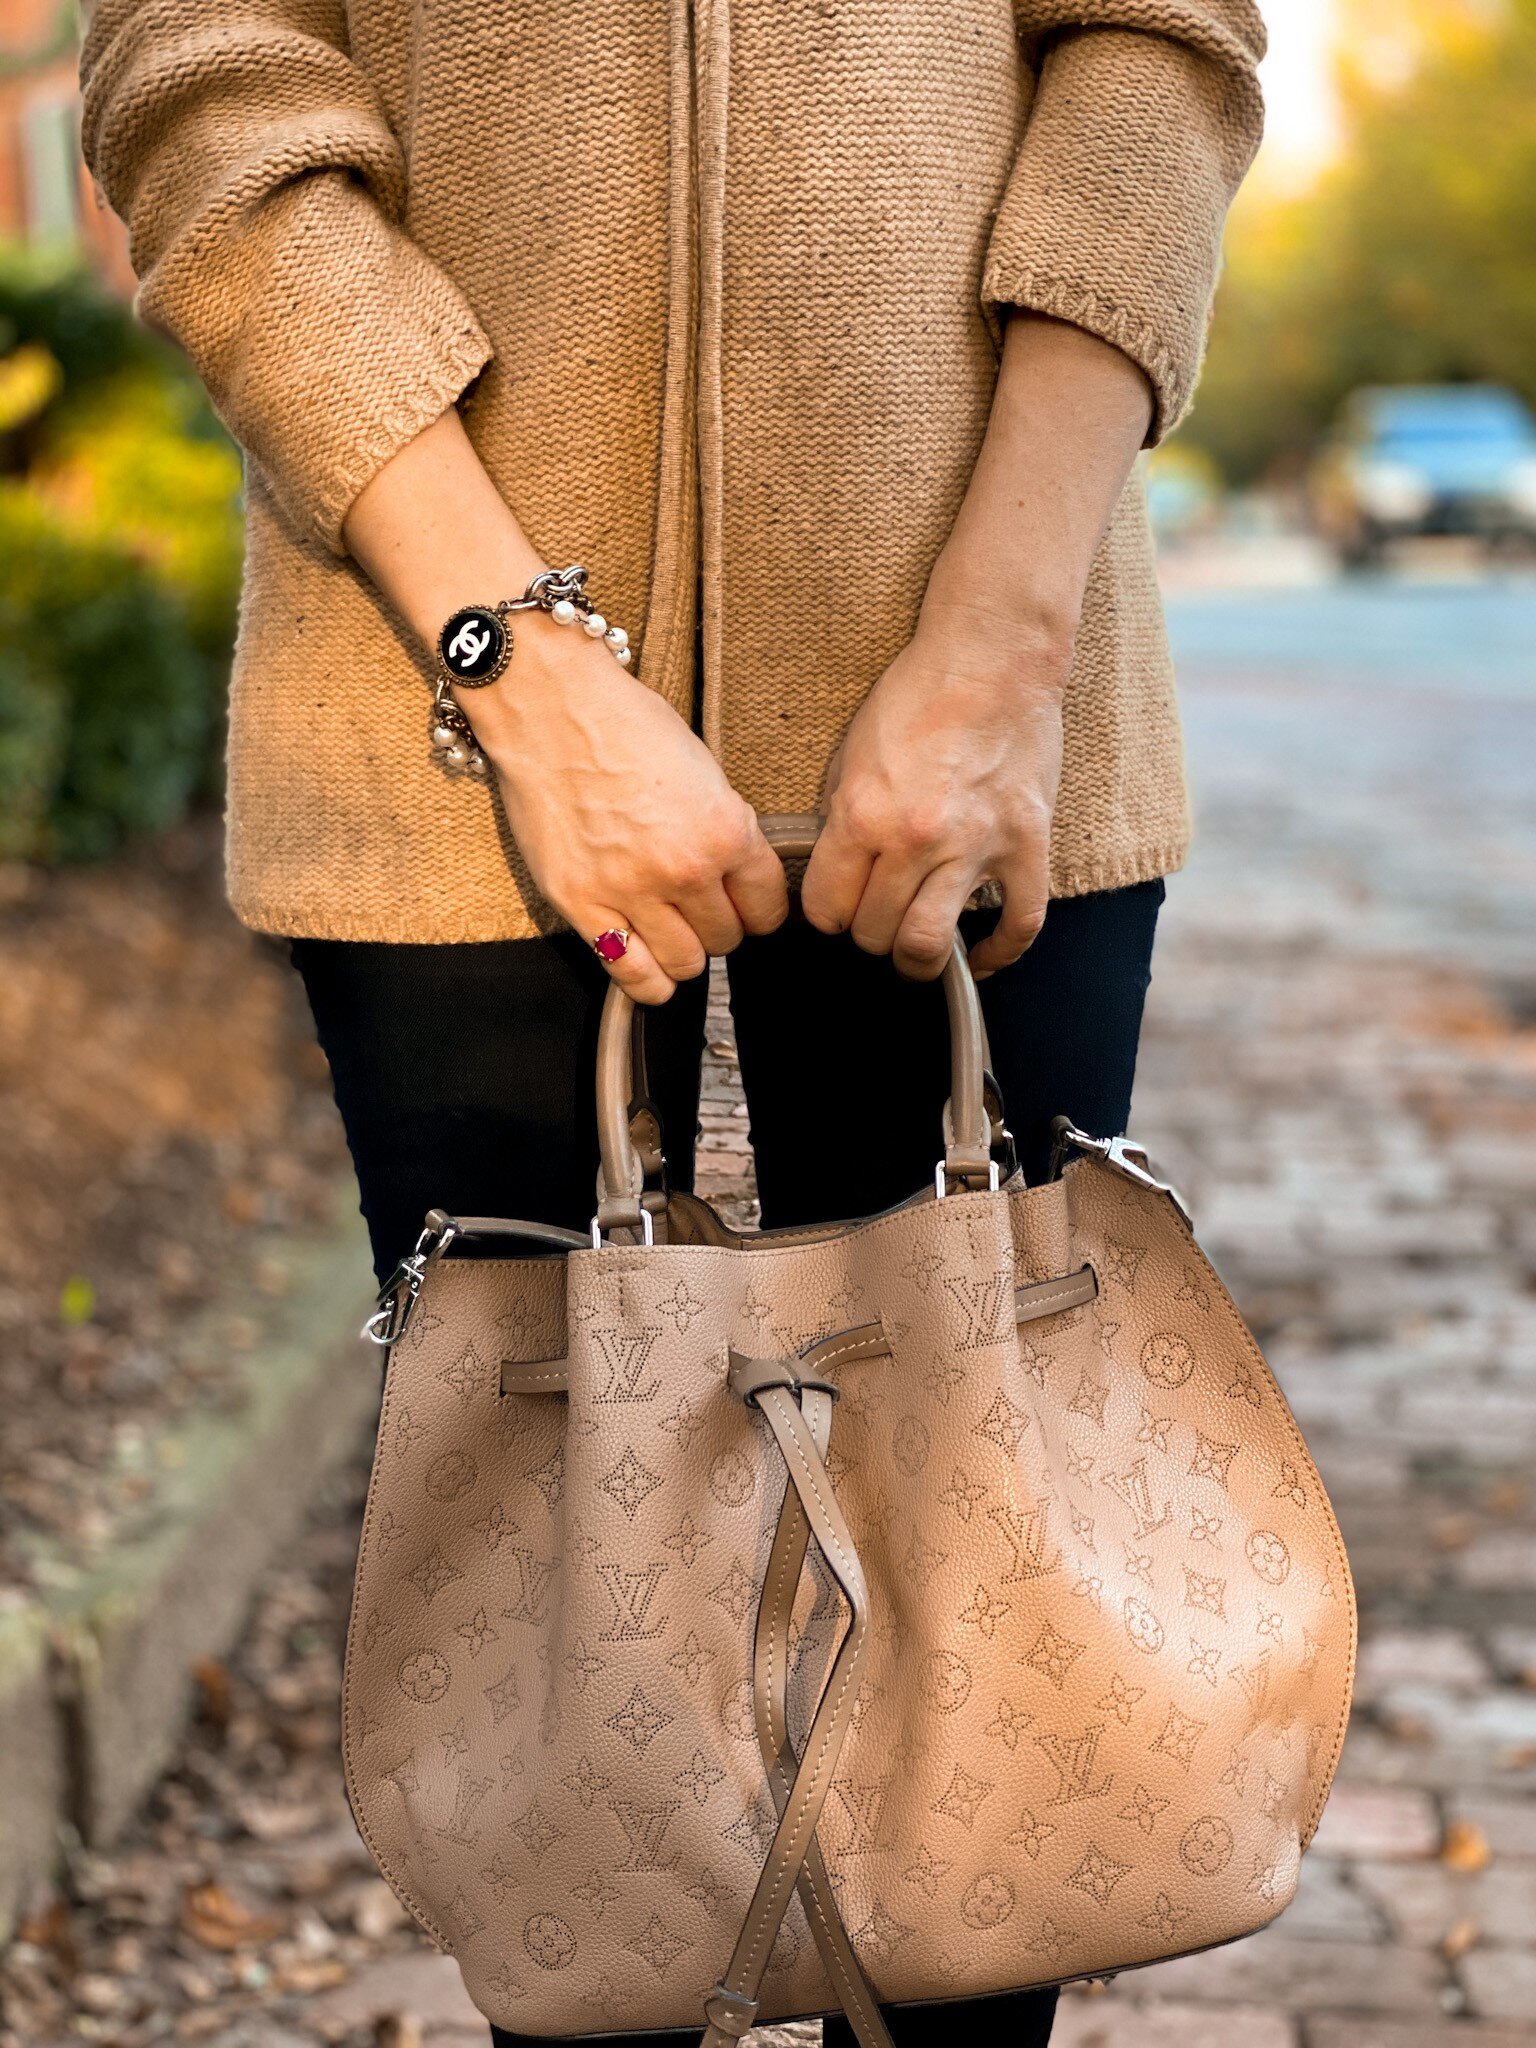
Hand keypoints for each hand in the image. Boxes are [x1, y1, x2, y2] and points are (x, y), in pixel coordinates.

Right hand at [463, 611, 788, 1002]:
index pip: (768, 907)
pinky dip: (649, 981)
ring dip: (685, 951)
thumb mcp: (703, 771)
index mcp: (726, 830)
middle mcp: (684, 868)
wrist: (551, 705)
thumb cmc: (624, 724)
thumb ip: (725, 830)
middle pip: (728, 939)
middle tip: (699, 906)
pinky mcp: (581, 903)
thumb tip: (737, 879)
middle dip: (719, 926)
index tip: (746, 905)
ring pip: (686, 964)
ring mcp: (631, 891)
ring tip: (671, 929)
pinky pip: (631, 975)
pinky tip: (649, 965)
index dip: (759, 909)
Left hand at [801, 601, 1067, 980]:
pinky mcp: (1026, 845)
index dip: (826, 914)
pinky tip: (980, 961)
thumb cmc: (919, 696)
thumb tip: (835, 872)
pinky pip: (1018, 924)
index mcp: (863, 813)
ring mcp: (975, 846)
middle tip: (874, 919)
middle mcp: (916, 838)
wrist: (993, 660)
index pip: (827, 907)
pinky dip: (998, 954)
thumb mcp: (851, 753)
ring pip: (931, 943)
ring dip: (916, 959)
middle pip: (875, 932)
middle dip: (867, 933)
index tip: (835, 909)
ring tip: (914, 952)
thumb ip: (842, 818)